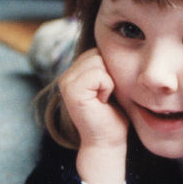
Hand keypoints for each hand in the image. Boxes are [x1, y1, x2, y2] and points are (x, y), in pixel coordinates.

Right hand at [58, 48, 128, 183]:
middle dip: (109, 74)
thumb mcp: (110, 84)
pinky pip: (99, 74)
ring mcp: (66, 82)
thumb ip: (105, 65)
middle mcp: (66, 75)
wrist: (108, 141)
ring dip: (109, 81)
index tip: (107, 92)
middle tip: (105, 97)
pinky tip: (101, 102)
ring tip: (103, 99)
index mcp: (74, 72)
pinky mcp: (71, 90)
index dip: (110, 70)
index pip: (98, 51)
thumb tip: (116, 42)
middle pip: (98, 53)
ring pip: (99, 61)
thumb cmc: (113, 115)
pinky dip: (107, 87)